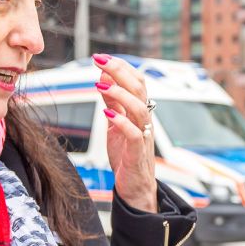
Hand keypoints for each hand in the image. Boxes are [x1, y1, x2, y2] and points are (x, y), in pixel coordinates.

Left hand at [93, 54, 157, 212]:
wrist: (134, 187)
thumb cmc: (126, 155)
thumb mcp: (116, 124)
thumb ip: (112, 102)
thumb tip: (103, 77)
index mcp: (139, 111)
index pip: (137, 81)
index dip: (122, 67)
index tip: (102, 57)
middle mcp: (145, 121)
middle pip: (139, 89)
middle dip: (119, 72)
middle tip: (99, 61)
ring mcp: (143, 137)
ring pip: (140, 109)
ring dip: (120, 94)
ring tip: (100, 85)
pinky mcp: (137, 154)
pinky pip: (135, 135)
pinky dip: (122, 122)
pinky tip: (107, 114)